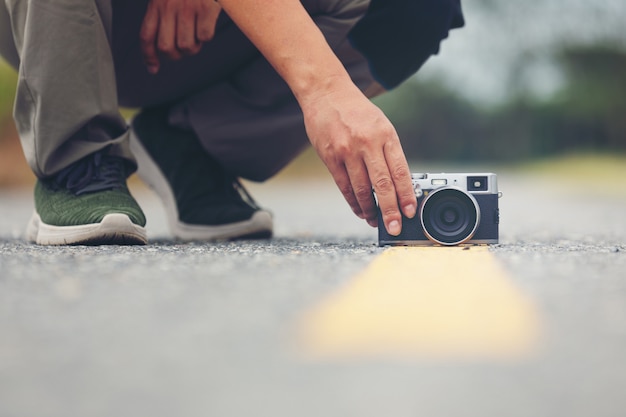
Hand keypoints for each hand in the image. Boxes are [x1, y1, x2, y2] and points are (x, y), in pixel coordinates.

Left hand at [140, 0, 221, 73]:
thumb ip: (163, 16)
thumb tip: (164, 46)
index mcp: (156, 4)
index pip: (146, 36)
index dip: (148, 56)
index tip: (153, 69)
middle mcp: (168, 7)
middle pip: (166, 47)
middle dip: (176, 55)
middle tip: (184, 47)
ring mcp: (186, 8)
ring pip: (186, 46)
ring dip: (194, 47)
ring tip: (197, 35)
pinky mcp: (205, 9)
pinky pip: (205, 36)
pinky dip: (207, 35)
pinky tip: (207, 25)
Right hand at [302, 83, 416, 235]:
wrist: (327, 93)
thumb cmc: (357, 112)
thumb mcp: (381, 126)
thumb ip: (389, 153)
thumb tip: (399, 185)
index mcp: (385, 135)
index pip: (400, 171)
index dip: (407, 195)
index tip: (411, 211)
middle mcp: (367, 143)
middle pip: (382, 185)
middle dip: (390, 210)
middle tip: (395, 227)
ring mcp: (347, 151)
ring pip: (362, 189)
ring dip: (370, 210)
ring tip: (375, 220)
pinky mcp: (330, 157)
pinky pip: (344, 186)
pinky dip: (353, 202)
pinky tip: (360, 210)